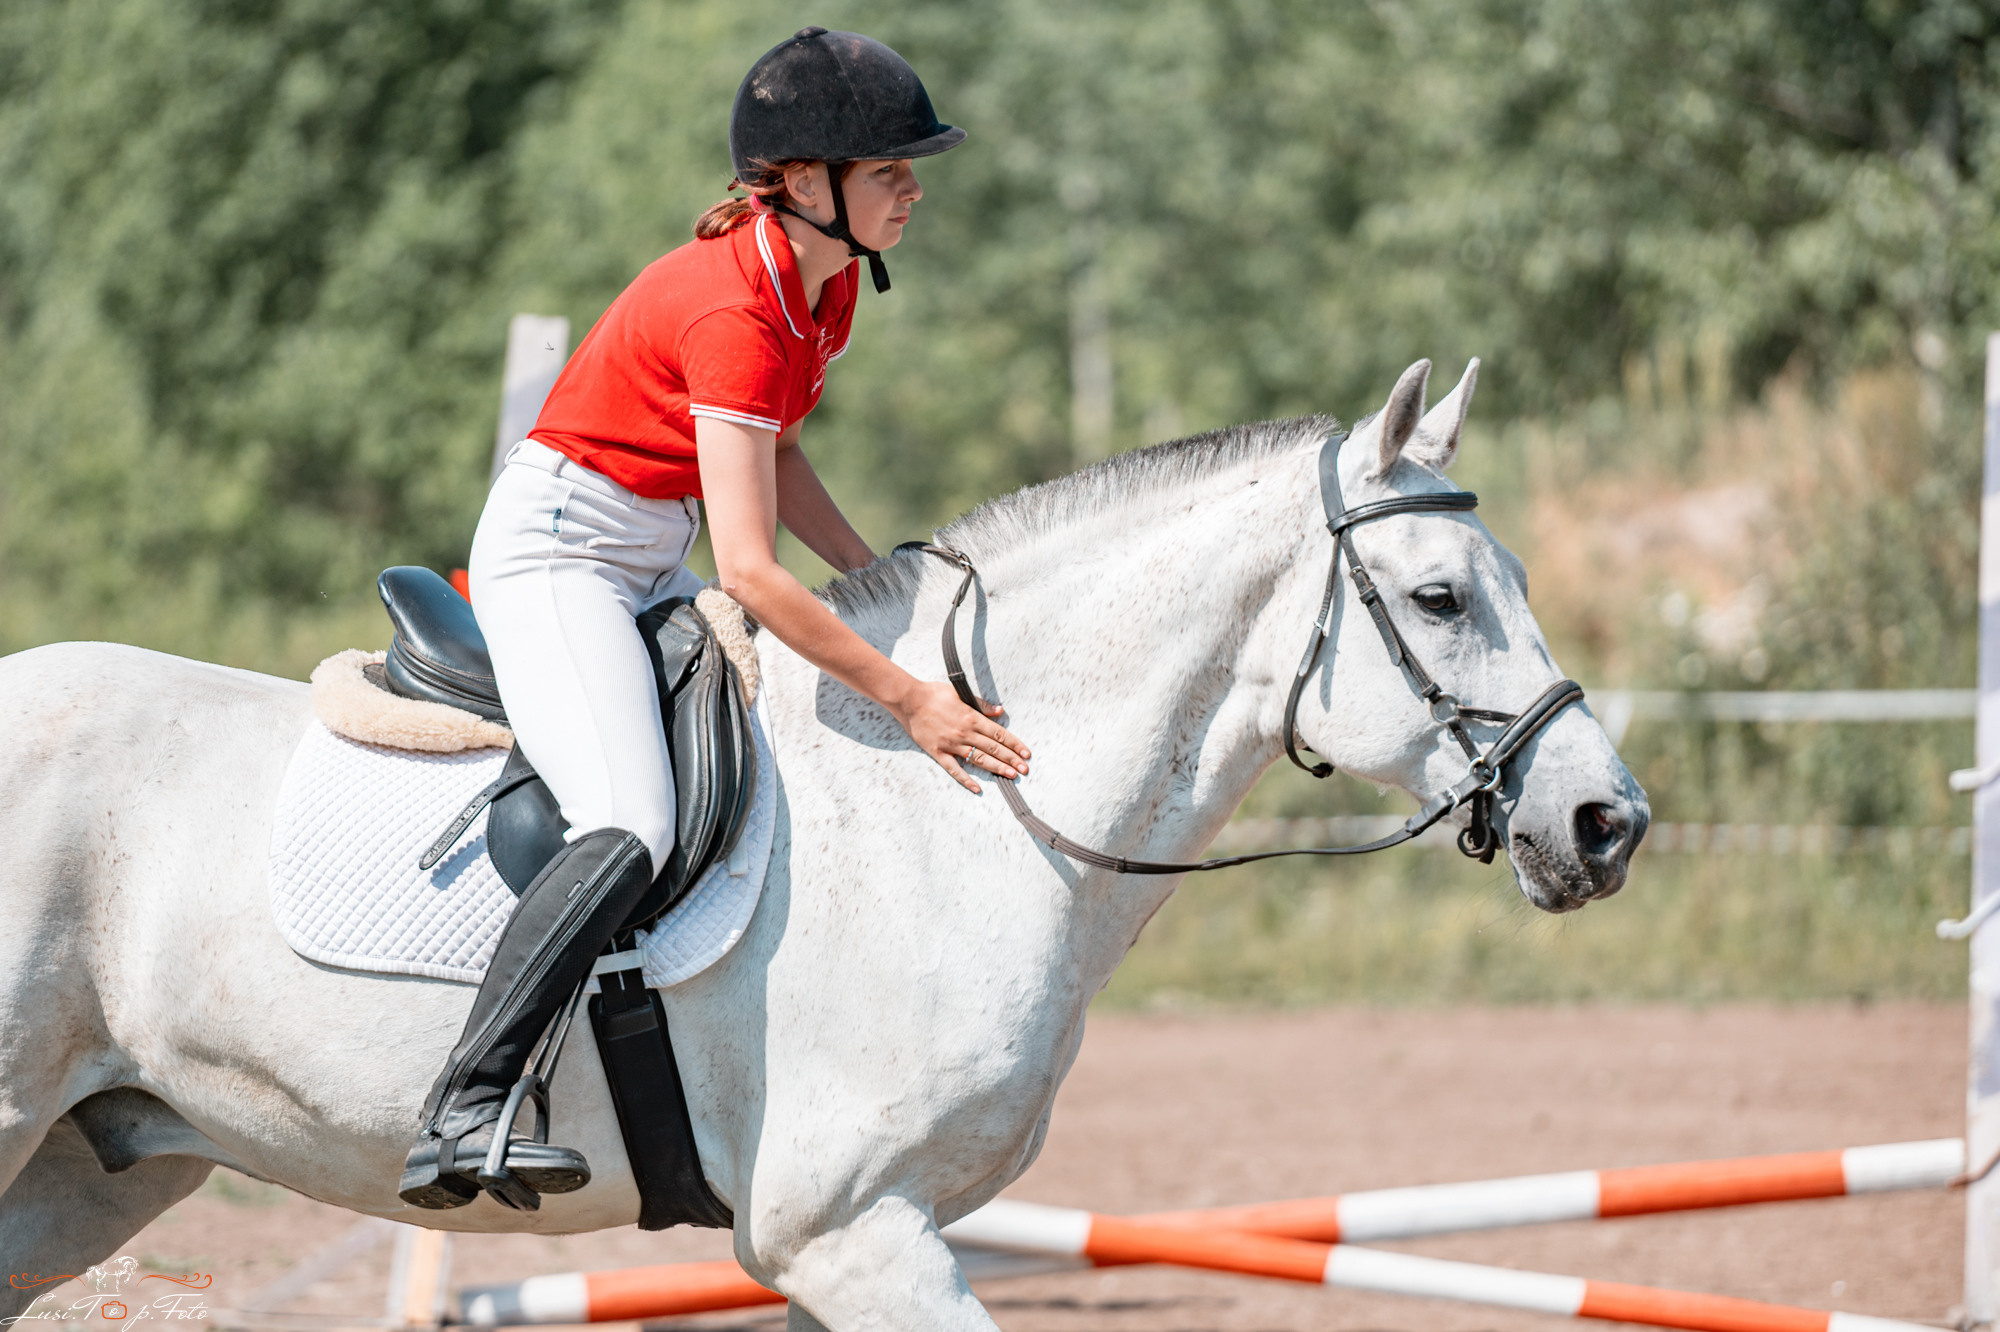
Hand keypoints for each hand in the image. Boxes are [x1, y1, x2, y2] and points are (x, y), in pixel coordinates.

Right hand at [891, 680, 1032, 793]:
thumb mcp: (960, 693)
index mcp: (972, 717)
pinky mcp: (938, 752)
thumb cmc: (934, 693)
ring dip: (996, 768)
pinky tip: (977, 788)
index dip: (1014, 744)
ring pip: (978, 759)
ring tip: (1011, 776)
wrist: (909, 700)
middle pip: (993, 748)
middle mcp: (965, 733)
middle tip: (1025, 769)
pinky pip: (954, 769)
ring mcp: (951, 744)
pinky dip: (966, 779)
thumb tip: (1000, 711)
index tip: (1026, 753)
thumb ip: (981, 704)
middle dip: (1011, 759)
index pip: (999, 734)